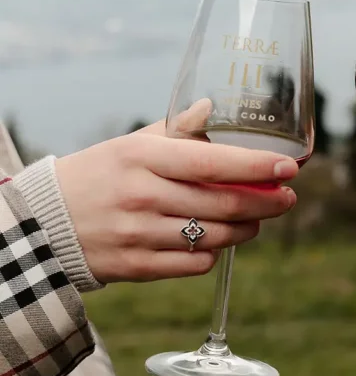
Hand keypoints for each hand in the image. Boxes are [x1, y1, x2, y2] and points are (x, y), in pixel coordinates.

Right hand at [55, 122, 298, 282]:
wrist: (45, 223)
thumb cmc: (99, 175)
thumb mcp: (131, 144)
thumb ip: (176, 130)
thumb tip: (210, 108)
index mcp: (144, 158)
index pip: (212, 162)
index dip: (257, 167)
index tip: (289, 167)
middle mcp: (143, 196)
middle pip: (223, 203)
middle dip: (266, 201)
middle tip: (287, 198)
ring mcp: (140, 234)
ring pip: (215, 236)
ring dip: (246, 228)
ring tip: (256, 218)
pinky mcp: (138, 267)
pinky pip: (195, 264)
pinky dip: (213, 252)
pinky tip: (216, 240)